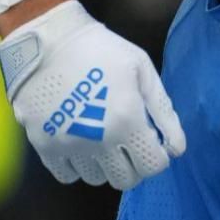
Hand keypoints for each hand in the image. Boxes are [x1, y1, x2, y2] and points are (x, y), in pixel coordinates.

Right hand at [0, 0, 184, 187]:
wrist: (48, 39)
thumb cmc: (102, 50)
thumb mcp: (142, 71)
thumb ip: (163, 112)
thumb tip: (176, 149)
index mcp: (127, 121)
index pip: (153, 166)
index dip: (157, 157)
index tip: (150, 143)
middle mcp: (99, 141)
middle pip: (125, 180)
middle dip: (133, 165)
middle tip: (127, 144)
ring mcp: (68, 145)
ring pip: (96, 179)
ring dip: (104, 165)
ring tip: (101, 140)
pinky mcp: (43, 144)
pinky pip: (66, 175)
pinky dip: (76, 166)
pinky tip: (79, 145)